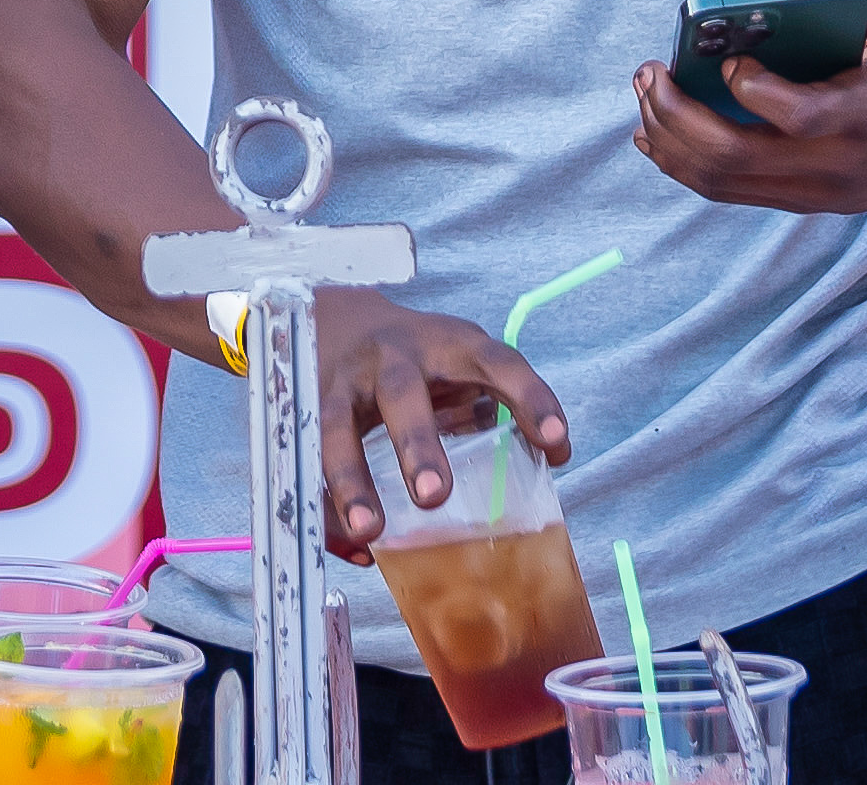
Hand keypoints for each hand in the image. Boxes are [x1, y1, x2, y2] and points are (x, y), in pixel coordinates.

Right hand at [310, 291, 568, 564]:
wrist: (345, 322)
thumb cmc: (425, 362)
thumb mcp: (465, 366)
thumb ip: (503, 407)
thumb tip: (553, 461)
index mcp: (448, 344)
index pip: (496, 362)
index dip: (529, 397)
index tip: (555, 442)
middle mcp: (395, 356)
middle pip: (402, 394)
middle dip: (417, 444)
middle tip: (435, 496)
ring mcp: (348, 381)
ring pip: (338, 426)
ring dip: (352, 478)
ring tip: (370, 530)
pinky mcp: (312, 409)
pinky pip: (311, 459)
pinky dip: (327, 503)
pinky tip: (352, 544)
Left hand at [632, 0, 866, 212]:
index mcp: (866, 119)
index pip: (797, 116)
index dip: (751, 89)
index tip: (729, 58)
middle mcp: (834, 165)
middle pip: (735, 157)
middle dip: (678, 115)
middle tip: (648, 72)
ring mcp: (814, 191)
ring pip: (722, 182)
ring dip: (670, 142)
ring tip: (644, 96)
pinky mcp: (800, 201)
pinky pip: (728, 191)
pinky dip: (684, 165)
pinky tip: (656, 134)